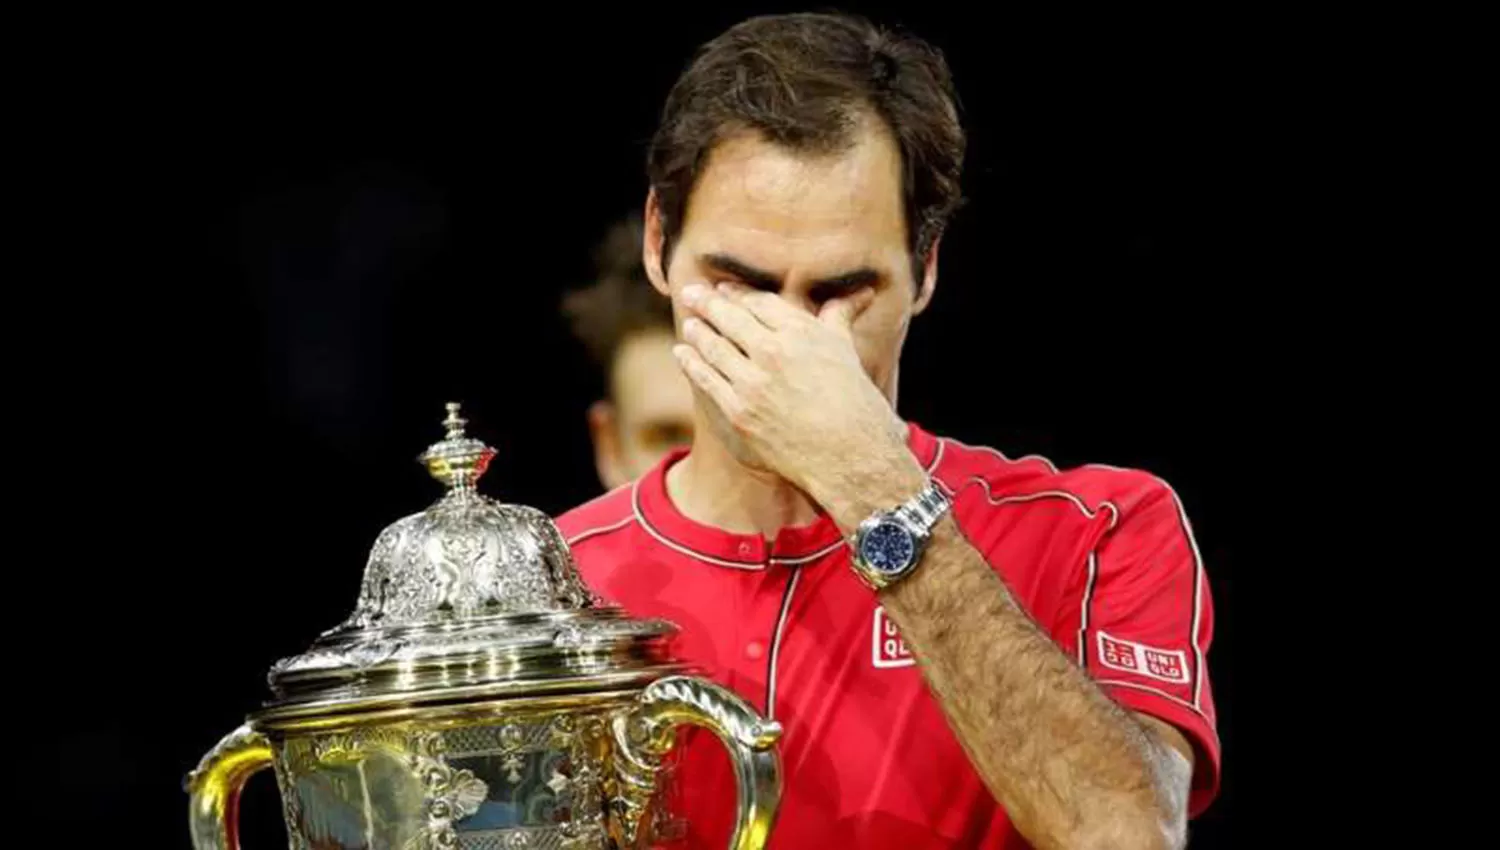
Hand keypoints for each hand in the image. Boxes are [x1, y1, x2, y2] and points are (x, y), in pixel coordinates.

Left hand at [673, 281, 925, 524]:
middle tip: (691, 292)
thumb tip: (862, 292)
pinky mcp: (739, 412)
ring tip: (689, 323)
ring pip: (713, 347)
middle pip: (730, 319)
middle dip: (707, 303)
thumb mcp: (846, 349)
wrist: (849, 453)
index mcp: (799, 331)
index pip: (758, 303)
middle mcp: (773, 351)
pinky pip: (706, 380)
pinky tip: (682, 353)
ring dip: (697, 331)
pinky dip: (691, 363)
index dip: (736, 293)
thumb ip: (840, 317)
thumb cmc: (854, 400)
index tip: (722, 288)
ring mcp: (753, 383)